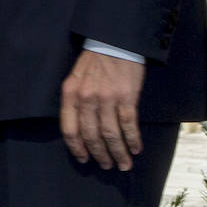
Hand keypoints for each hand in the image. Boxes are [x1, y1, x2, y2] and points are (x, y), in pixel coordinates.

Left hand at [59, 49, 145, 170]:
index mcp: (71, 93)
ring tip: (123, 164)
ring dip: (118, 153)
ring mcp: (107, 97)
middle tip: (107, 166)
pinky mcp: (126, 96)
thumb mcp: (76, 77)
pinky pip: (129, 125)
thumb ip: (75, 100)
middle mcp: (87, 97)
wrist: (114, 40)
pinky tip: (136, 149)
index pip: (69, 129)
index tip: (84, 160)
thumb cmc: (95, 60)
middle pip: (91, 135)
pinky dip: (133, 140)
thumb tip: (79, 129)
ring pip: (111, 134)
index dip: (77, 148)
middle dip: (100, 155)